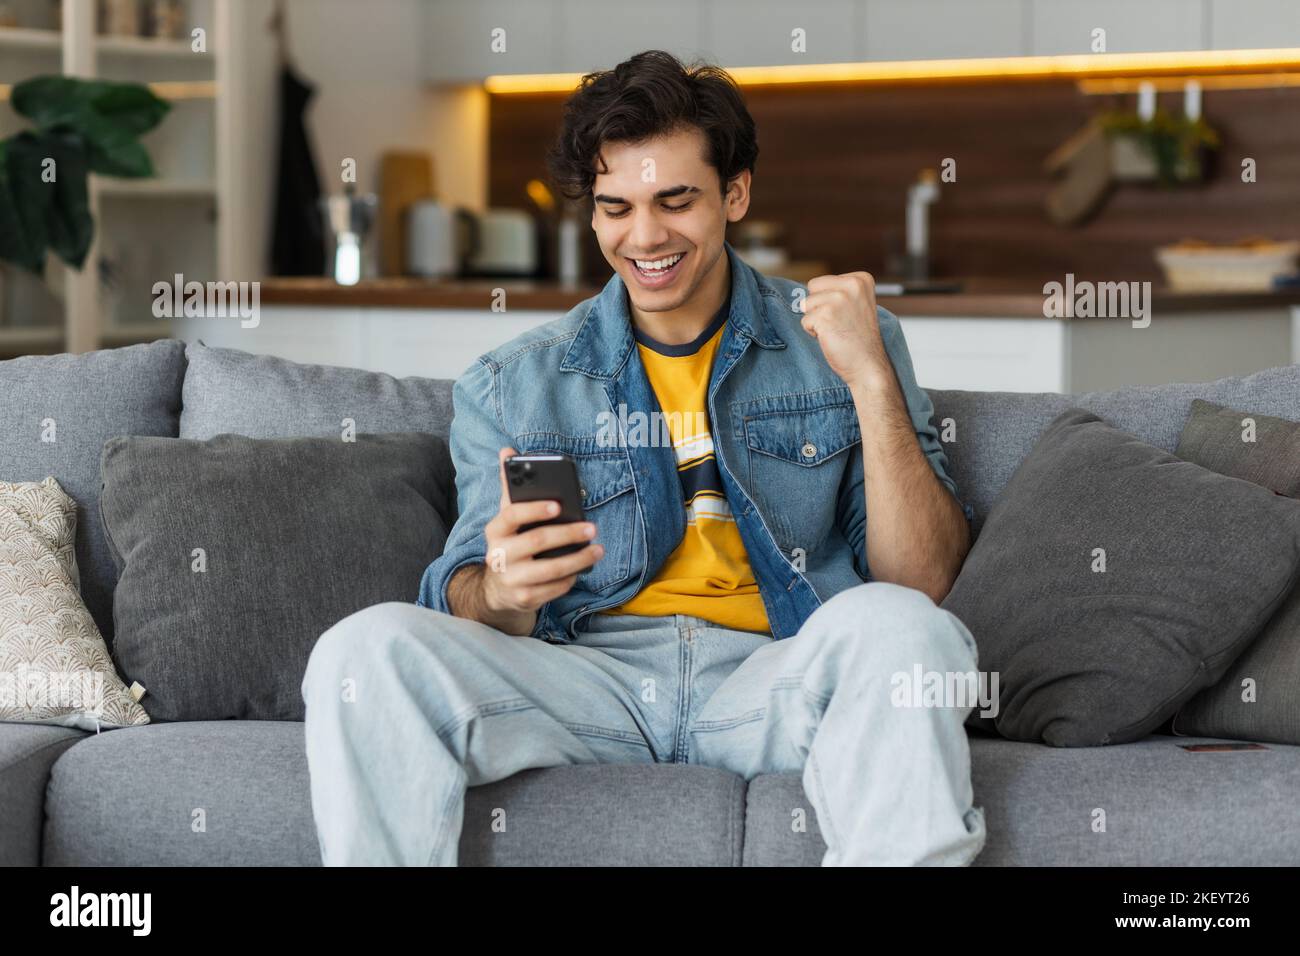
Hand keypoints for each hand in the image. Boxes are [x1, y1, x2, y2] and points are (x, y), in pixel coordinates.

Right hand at [480, 447, 603, 618]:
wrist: (497, 588)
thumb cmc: (510, 542)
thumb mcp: (507, 517)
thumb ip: (510, 487)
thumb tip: (507, 450)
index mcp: (495, 530)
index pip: (512, 515)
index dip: (535, 510)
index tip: (559, 505)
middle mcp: (499, 555)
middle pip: (537, 541)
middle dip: (568, 534)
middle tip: (592, 528)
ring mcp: (511, 579)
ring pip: (550, 570)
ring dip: (578, 559)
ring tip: (598, 549)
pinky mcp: (524, 599)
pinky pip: (554, 589)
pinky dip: (571, 579)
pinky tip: (582, 568)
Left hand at [798, 272, 891, 390]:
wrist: (867, 364)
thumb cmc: (858, 337)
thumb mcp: (854, 304)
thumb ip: (836, 291)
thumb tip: (802, 295)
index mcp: (860, 279)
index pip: (822, 282)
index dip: (827, 301)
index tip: (846, 314)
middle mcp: (852, 285)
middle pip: (812, 288)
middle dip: (817, 306)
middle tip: (837, 322)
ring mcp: (839, 299)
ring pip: (806, 304)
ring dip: (815, 320)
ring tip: (835, 329)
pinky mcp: (826, 315)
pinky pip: (805, 321)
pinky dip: (813, 332)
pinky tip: (831, 337)